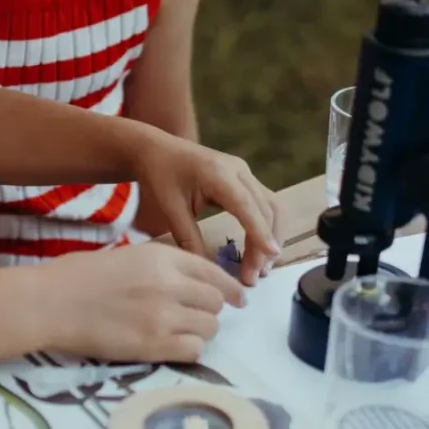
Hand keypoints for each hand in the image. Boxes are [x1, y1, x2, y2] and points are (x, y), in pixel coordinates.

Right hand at [42, 243, 245, 362]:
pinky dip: (190, 349)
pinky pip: (194, 350)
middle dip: (212, 309)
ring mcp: (163, 316)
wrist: (54, 301)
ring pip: (209, 326)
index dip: (230, 287)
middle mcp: (169, 284)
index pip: (213, 271)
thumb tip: (194, 280)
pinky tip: (175, 345)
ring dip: (202, 329)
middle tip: (200, 315)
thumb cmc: (85, 275)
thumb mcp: (132, 256)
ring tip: (183, 330)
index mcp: (163, 257)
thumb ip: (165, 265)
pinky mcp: (153, 346)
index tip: (238, 297)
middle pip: (215, 301)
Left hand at [131, 131, 283, 285]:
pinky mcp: (244, 178)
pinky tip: (260, 248)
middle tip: (253, 277)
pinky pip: (265, 202)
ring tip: (261, 268)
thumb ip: (188, 238)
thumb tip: (207, 272)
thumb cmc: (161, 175)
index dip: (260, 232)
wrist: (157, 150)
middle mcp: (238, 170)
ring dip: (271, 236)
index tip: (271, 256)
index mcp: (218, 174)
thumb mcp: (170, 208)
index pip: (246, 206)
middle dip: (264, 244)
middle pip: (265, 209)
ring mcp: (244, 172)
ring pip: (271, 206)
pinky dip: (267, 226)